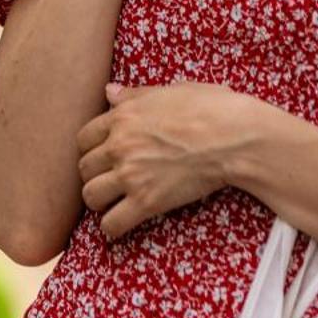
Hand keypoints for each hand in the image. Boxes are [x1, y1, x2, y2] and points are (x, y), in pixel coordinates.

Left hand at [76, 82, 249, 239]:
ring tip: (114, 201)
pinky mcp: (146, 201)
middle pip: (85, 168)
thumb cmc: (210, 108)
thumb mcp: (170, 91)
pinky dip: (113, 226)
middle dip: (95, 174)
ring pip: (91, 196)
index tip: (103, 156)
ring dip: (100, 201)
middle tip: (111, 179)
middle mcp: (119, 146)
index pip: (84, 138)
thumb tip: (109, 91)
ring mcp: (130, 175)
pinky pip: (112, 223)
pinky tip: (122, 222)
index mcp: (123, 117)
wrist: (233, 136)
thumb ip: (135, 95)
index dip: (92, 148)